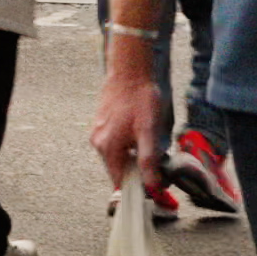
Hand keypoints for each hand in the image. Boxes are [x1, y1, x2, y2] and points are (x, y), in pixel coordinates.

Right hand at [87, 62, 170, 189]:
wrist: (131, 69)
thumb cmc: (141, 98)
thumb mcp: (149, 131)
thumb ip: (149, 160)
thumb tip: (153, 186)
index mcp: (107, 147)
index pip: (120, 181)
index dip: (139, 186)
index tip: (156, 184)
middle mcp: (98, 141)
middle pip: (119, 168)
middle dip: (138, 169)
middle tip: (159, 162)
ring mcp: (98, 130)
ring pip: (118, 154)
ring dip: (134, 156)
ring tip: (151, 142)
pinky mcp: (102, 121)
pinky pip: (115, 141)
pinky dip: (128, 144)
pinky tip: (141, 131)